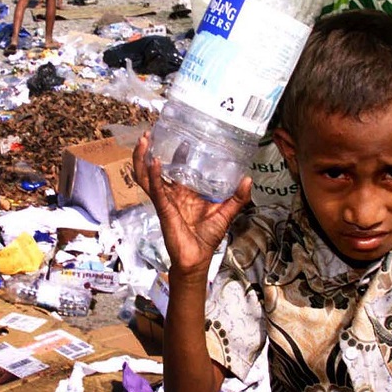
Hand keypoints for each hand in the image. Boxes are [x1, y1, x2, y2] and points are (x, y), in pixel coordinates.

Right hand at [133, 135, 250, 277]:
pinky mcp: (163, 209)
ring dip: (142, 159)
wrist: (198, 258)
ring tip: (143, 141)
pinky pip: (155, 190)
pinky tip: (153, 162)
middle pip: (155, 168)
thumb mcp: (226, 213)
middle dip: (149, 151)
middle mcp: (172, 193)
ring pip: (147, 177)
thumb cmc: (208, 237)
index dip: (176, 152)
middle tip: (149, 133)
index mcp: (185, 192)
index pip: (177, 168)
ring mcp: (165, 200)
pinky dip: (153, 176)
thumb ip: (238, 197)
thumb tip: (248, 178)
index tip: (180, 135)